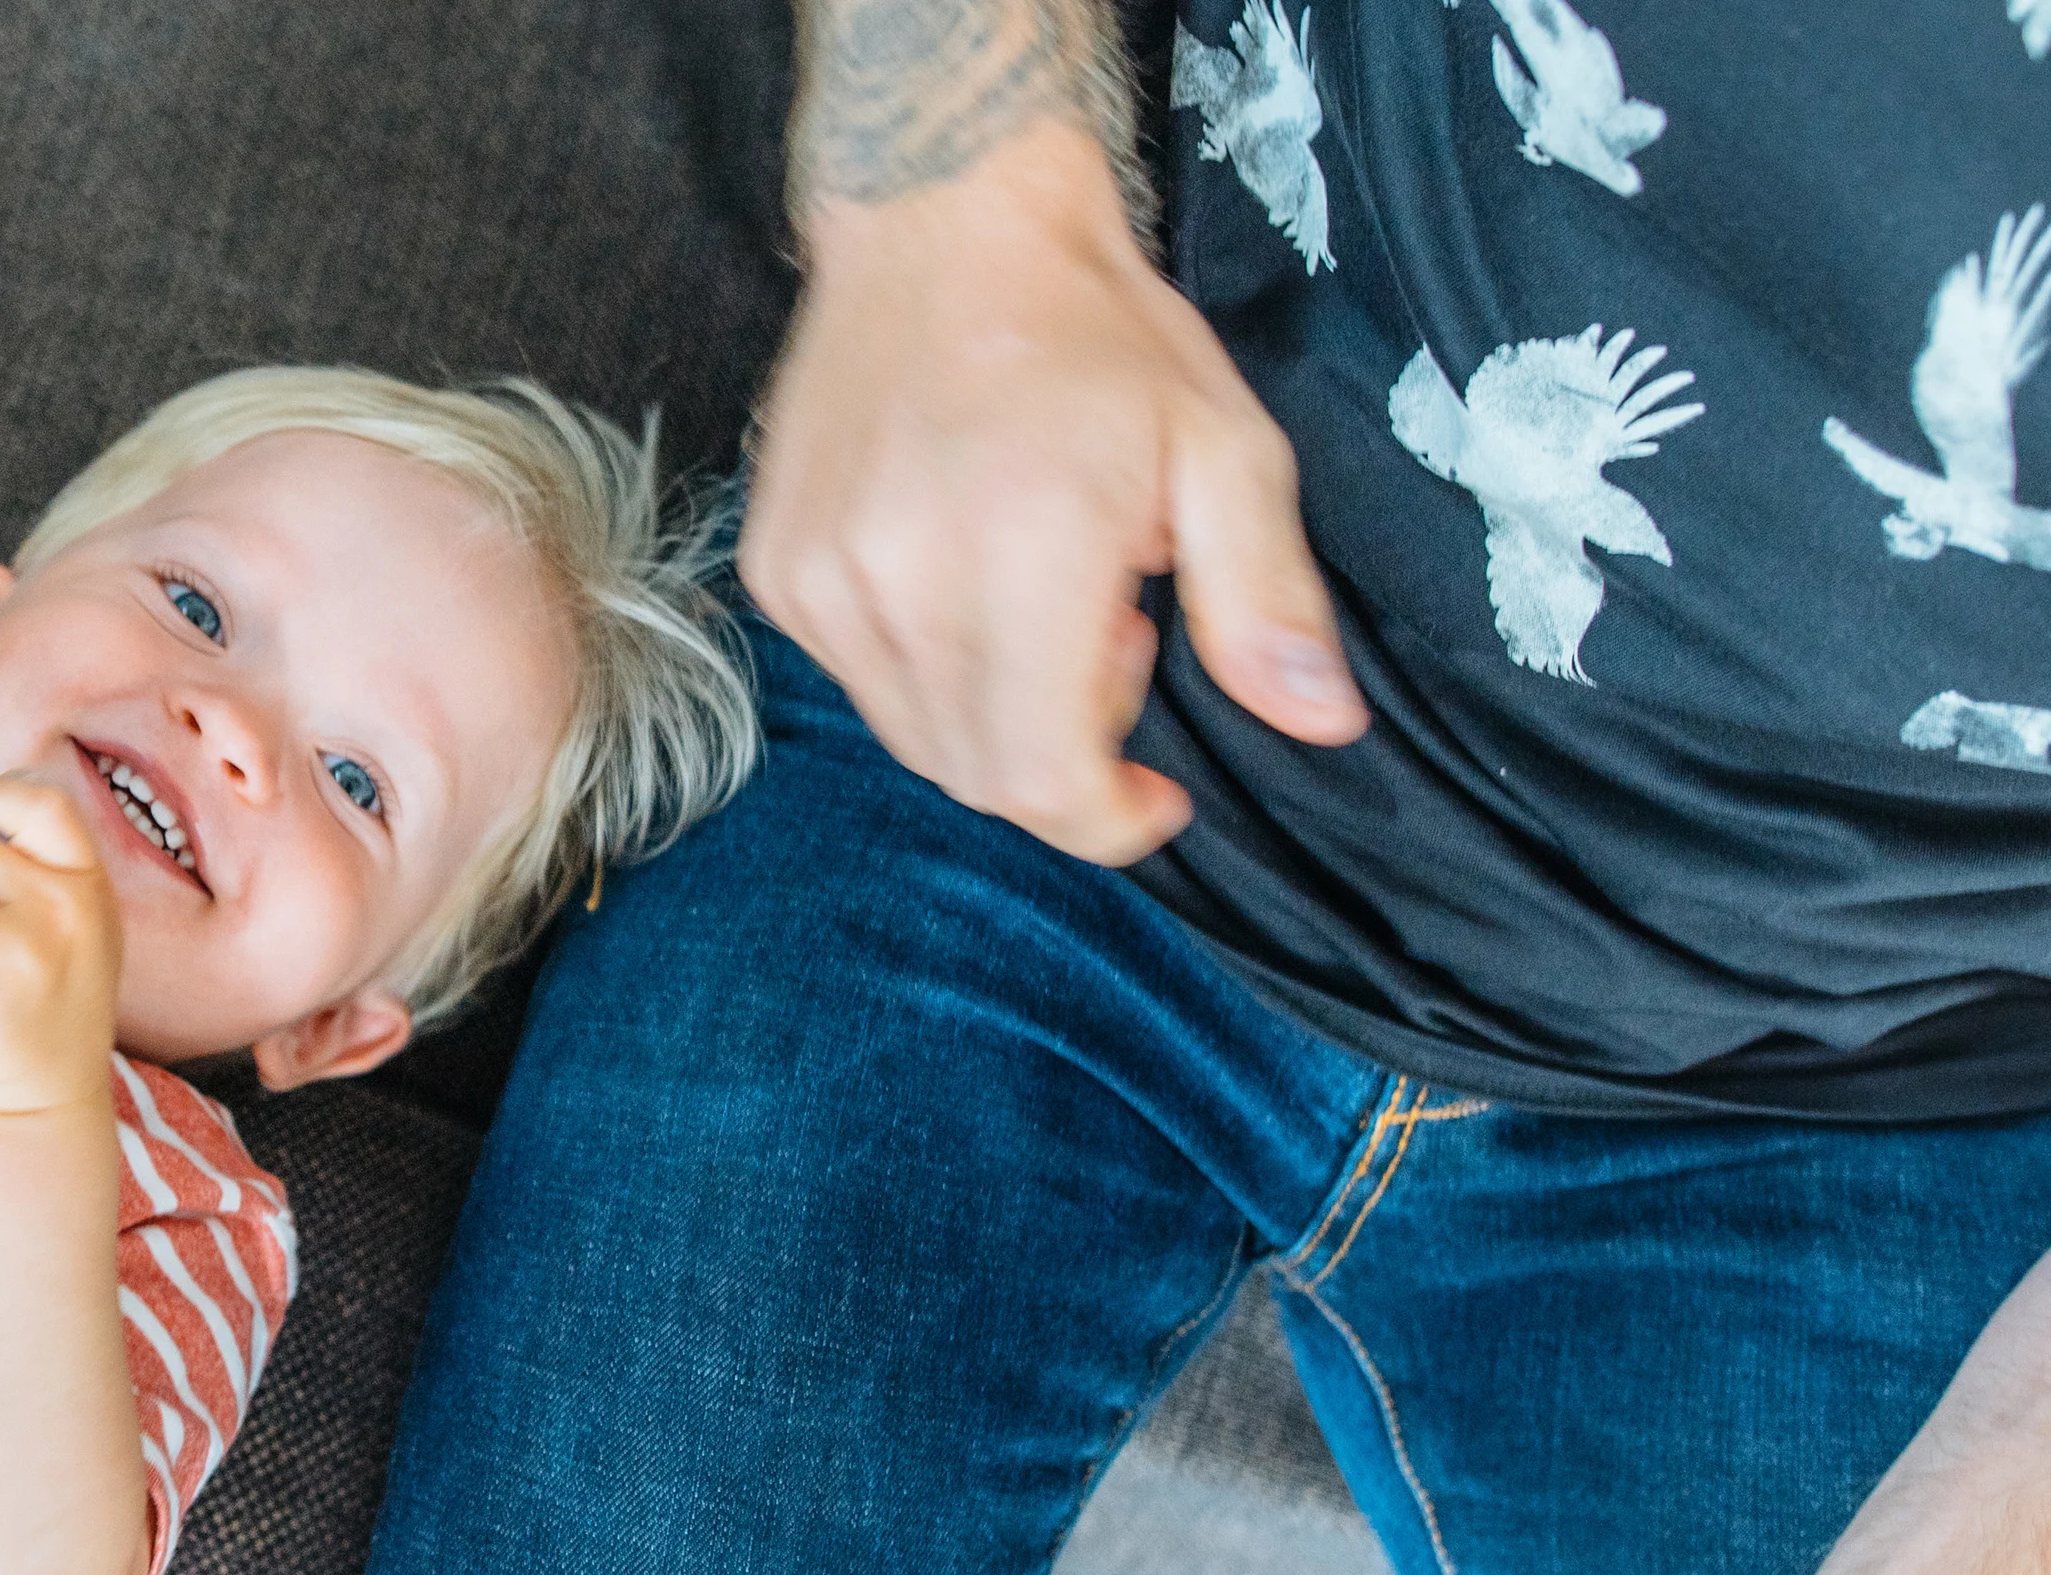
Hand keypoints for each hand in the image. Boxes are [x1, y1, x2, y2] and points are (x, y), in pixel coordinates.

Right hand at [743, 123, 1366, 864]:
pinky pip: (860, 680)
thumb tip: (1322, 720)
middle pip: (976, 773)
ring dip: (994, 711)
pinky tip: (968, 574)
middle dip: (1062, 753)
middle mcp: (900, 580)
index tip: (1155, 796)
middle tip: (1111, 636)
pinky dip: (927, 666)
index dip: (1106, 820)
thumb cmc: (1098, 334)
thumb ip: (1266, 597)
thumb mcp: (1225, 448)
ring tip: (1038, 597)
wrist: (944, 226)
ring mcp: (823, 580)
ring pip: (915, 736)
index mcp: (1023, 554)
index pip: (1037, 779)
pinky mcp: (780, 571)